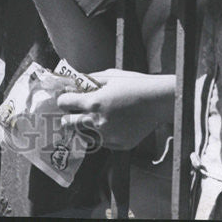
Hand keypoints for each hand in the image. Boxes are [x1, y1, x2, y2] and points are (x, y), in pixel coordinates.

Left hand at [56, 69, 173, 150]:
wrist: (158, 101)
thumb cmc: (134, 84)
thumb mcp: (108, 76)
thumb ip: (88, 80)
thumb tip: (73, 82)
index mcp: (93, 102)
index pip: (64, 103)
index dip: (63, 99)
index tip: (66, 98)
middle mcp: (98, 122)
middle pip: (69, 123)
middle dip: (68, 115)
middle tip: (73, 111)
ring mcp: (109, 136)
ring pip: (84, 135)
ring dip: (84, 127)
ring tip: (92, 118)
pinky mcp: (120, 145)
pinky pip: (102, 142)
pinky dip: (101, 135)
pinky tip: (109, 125)